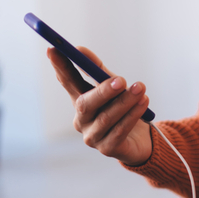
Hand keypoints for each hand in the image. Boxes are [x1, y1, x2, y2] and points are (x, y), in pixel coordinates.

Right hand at [47, 46, 152, 164]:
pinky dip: (132, 115)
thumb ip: (98, 71)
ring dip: (125, 101)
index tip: (54, 49)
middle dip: (103, 90)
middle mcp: (82, 120)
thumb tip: (80, 50)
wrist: (142, 139)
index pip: (67, 82)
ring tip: (141, 88)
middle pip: (85, 104)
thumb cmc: (123, 109)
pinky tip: (144, 102)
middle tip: (121, 80)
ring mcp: (93, 137)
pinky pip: (120, 131)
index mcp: (80, 102)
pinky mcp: (108, 148)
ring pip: (107, 117)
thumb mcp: (113, 87)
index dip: (61, 67)